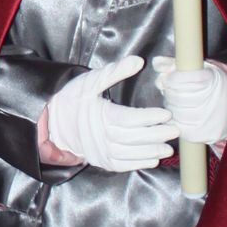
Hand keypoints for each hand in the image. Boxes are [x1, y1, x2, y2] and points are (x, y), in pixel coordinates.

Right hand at [43, 54, 177, 172]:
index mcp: (101, 116)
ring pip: (130, 154)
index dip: (150, 117)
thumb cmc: (72, 98)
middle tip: (175, 130)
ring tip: (168, 148)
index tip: (166, 113)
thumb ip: (116, 71)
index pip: (131, 118)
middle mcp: (101, 136)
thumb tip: (139, 61)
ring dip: (151, 152)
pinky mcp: (100, 160)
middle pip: (134, 138)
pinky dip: (138, 164)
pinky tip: (153, 159)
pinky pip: (121, 165)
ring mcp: (100, 151)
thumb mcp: (91, 80)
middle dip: (156, 135)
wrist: (51, 121)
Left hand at [151, 57, 226, 145]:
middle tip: (172, 90)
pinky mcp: (201, 134)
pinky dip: (174, 120)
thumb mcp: (200, 68)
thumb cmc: (213, 84)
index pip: (181, 80)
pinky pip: (178, 126)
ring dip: (171, 106)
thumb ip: (175, 64)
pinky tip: (179, 114)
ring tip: (177, 101)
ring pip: (175, 112)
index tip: (170, 78)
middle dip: (169, 92)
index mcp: (211, 80)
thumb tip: (156, 62)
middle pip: (176, 96)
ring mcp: (206, 119)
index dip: (171, 79)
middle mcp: (210, 100)